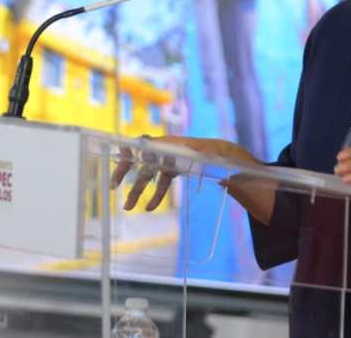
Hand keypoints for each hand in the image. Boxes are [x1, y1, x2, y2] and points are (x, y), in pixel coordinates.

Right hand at [110, 136, 258, 210]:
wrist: (235, 161)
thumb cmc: (225, 156)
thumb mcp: (214, 156)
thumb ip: (199, 156)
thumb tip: (182, 158)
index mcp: (175, 144)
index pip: (147, 143)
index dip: (131, 150)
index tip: (120, 159)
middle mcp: (169, 150)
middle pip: (142, 158)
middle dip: (127, 171)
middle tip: (114, 185)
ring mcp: (172, 160)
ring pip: (149, 173)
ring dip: (138, 189)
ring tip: (129, 207)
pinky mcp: (177, 169)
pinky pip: (161, 181)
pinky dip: (155, 194)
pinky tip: (149, 207)